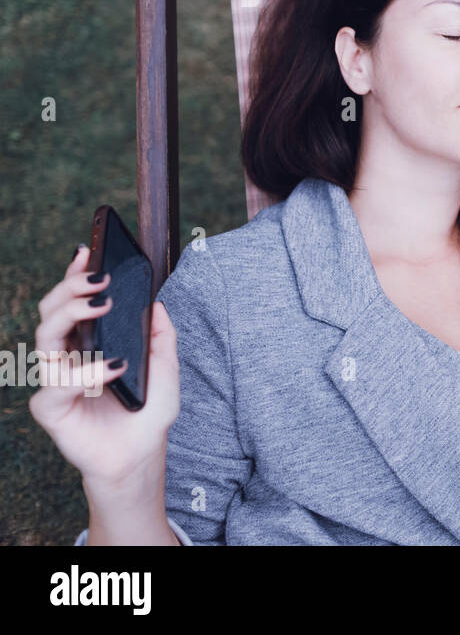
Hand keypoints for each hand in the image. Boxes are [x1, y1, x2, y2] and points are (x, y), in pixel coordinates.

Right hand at [28, 244, 179, 487]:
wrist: (139, 456)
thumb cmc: (147, 413)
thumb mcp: (166, 367)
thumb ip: (162, 336)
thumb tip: (157, 304)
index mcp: (88, 343)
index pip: (73, 303)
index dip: (75, 276)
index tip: (88, 252)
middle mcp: (67, 357)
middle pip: (52, 312)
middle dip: (71, 288)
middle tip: (100, 280)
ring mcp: (55, 380)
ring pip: (45, 338)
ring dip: (72, 315)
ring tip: (103, 305)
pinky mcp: (50, 407)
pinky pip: (58, 383)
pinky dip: (87, 372)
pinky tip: (112, 366)